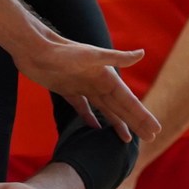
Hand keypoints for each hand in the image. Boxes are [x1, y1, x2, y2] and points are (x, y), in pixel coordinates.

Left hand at [14, 33, 158, 145]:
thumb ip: (116, 57)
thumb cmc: (62, 52)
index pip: (129, 100)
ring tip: (127, 139)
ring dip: (117, 122)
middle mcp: (97, 82)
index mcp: (106, 76)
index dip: (142, 115)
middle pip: (120, 107)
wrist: (33, 48)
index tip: (155, 129)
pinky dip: (89, 118)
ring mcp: (82, 86)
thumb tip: (142, 53)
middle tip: (151, 138)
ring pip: (104, 109)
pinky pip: (82, 108)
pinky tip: (95, 128)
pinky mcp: (66, 90)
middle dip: (136, 122)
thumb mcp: (91, 56)